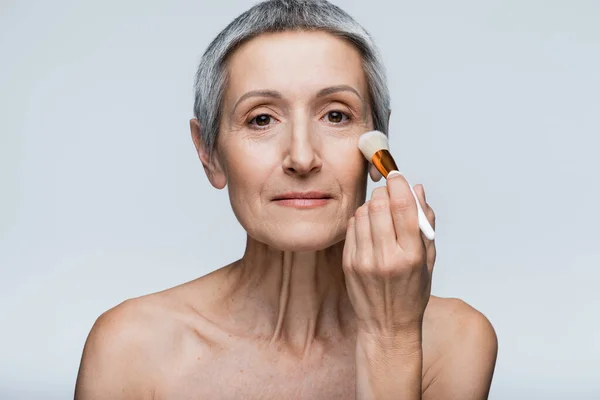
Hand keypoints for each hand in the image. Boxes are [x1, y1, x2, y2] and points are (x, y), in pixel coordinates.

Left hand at [342, 174, 436, 337]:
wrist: (388, 325)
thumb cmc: (412, 292)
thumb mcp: (428, 260)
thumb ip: (425, 223)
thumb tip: (417, 189)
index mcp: (411, 256)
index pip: (403, 207)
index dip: (399, 184)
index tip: (397, 175)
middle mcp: (386, 257)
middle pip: (380, 205)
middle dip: (384, 192)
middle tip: (389, 193)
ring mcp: (364, 261)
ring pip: (363, 213)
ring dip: (372, 205)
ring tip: (381, 214)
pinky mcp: (349, 264)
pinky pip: (351, 227)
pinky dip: (360, 220)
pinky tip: (369, 227)